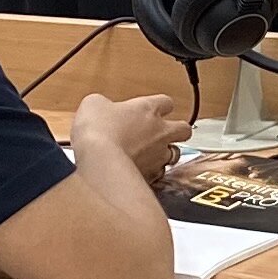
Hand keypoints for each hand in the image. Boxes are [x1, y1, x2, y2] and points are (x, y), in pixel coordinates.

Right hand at [72, 90, 190, 181]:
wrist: (100, 160)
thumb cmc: (98, 130)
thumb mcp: (94, 104)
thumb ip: (104, 105)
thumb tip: (101, 108)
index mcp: (148, 109)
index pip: (166, 102)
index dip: (160, 106)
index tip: (153, 108)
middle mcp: (159, 131)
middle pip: (184, 128)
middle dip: (178, 130)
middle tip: (165, 132)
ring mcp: (158, 155)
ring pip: (175, 153)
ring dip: (166, 153)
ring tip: (152, 155)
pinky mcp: (152, 176)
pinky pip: (159, 174)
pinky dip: (152, 173)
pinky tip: (140, 172)